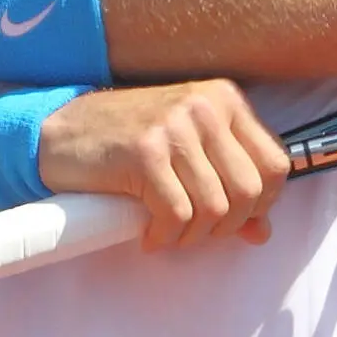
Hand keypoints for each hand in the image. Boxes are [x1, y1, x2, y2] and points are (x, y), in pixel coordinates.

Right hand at [37, 80, 290, 250]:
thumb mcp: (187, 152)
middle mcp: (204, 107)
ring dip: (193, 236)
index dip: (263, 204)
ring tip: (170, 232)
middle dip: (227, 226)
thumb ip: (229, 184)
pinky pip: (176, 215)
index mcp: (224, 99)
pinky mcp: (144, 152)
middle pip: (250, 191)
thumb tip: (263, 232)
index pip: (277, 164)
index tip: (233, 218)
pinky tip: (148, 233)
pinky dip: (165, 236)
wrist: (59, 133)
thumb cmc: (126, 143)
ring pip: (215, 208)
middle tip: (197, 232)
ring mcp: (173, 127)